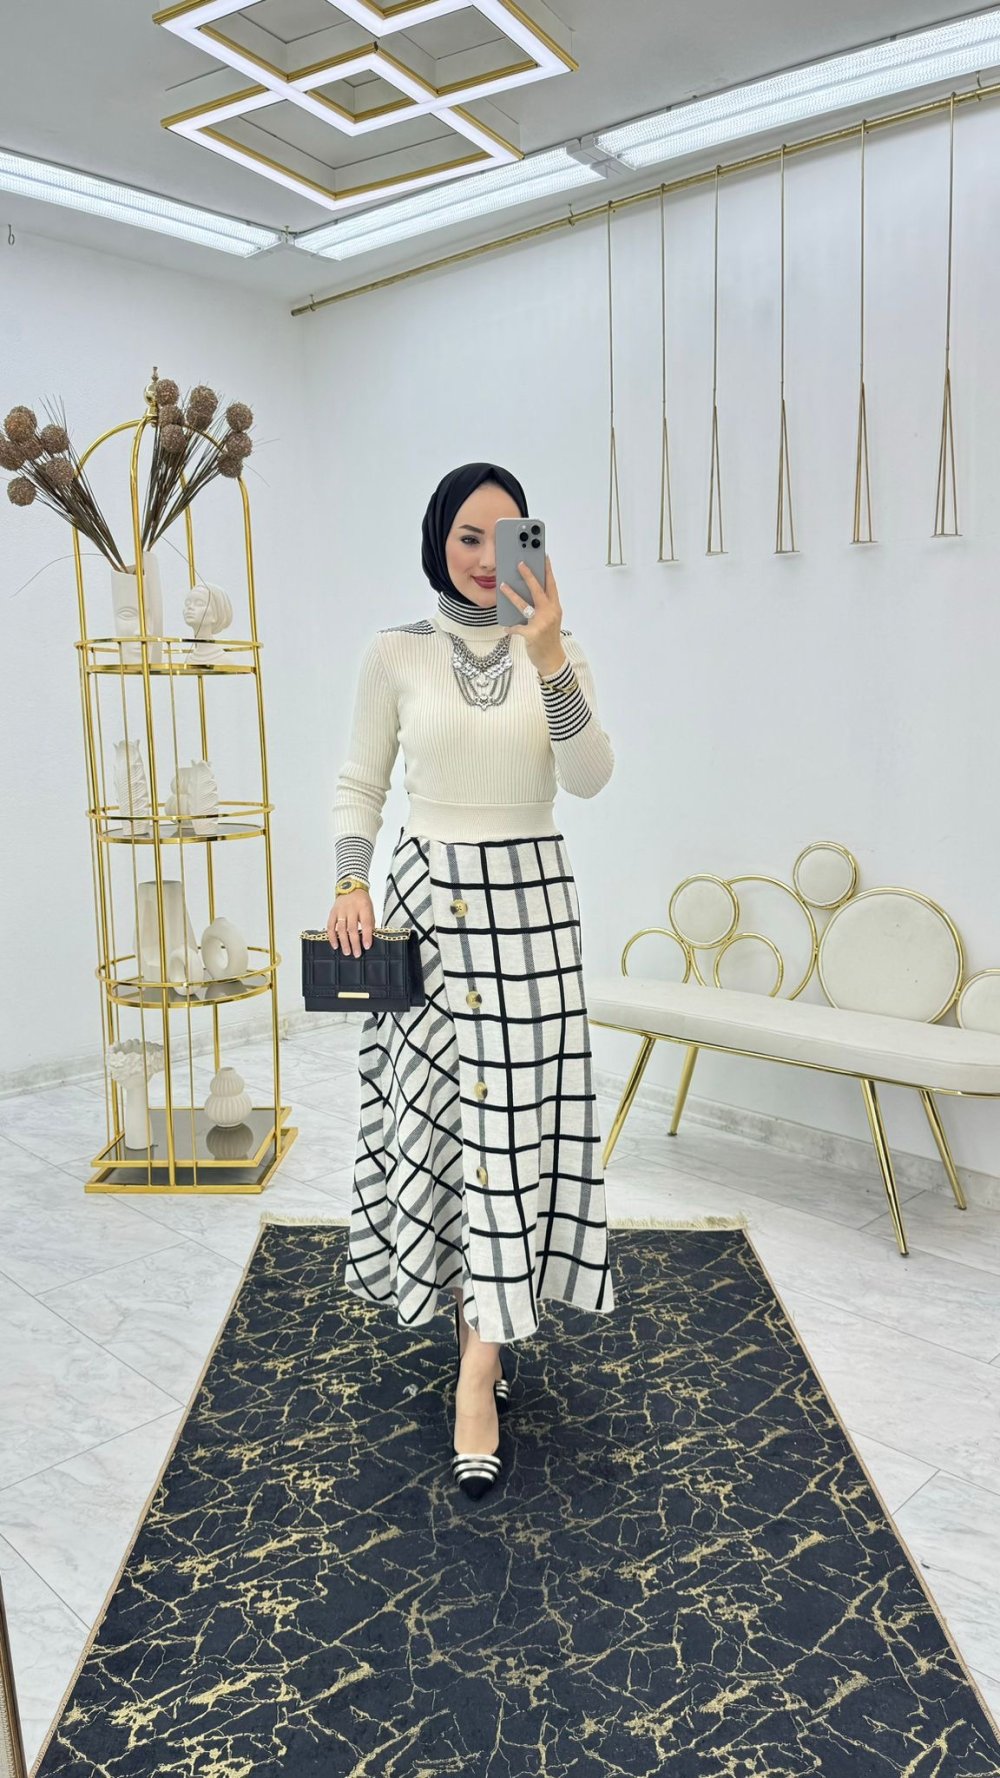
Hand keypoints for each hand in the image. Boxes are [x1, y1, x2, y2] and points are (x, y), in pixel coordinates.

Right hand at [327, 888, 374, 955]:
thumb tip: (369, 939)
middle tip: (357, 954)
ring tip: (347, 952)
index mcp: (363, 907)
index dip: (366, 936)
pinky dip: (332, 937)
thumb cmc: (362, 900)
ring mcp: (340, 910)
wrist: (351, 886)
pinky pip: (330, 926)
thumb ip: (370, 922)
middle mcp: (351, 908)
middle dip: (354, 943)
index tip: (366, 946)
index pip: (365, 923)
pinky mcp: (333, 912)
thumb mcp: (370, 909)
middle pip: (352, 928)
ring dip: (344, 942)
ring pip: (341, 929)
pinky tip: (335, 945)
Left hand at [499, 553, 565, 676]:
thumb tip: (528, 593)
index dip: (548, 570)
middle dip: (529, 576)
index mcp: (555, 607)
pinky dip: (511, 627)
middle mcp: (550, 613)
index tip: (544, 556)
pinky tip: (506, 627)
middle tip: (520, 564)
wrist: (552, 660)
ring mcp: (541, 623)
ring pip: (524, 605)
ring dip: (512, 595)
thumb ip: (543, 607)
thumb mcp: (550, 620)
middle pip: (538, 590)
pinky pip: (517, 627)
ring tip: (502, 585)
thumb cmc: (549, 638)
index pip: (552, 585)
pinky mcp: (532, 634)